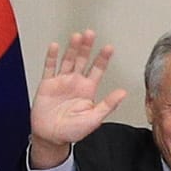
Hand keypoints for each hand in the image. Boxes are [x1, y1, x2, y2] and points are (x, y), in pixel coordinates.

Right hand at [25, 32, 123, 166]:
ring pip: (68, 60)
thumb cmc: (72, 131)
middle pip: (82, 60)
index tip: (108, 47)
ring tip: (76, 36)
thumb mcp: (94, 119)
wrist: (50, 137)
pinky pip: (49, 68)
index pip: (98, 69)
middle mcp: (75, 82)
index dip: (103, 58)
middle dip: (87, 47)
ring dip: (72, 48)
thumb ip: (108, 105)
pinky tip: (54, 46)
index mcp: (88, 89)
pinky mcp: (47, 84)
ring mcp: (61, 82)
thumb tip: (122, 93)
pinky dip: (51, 57)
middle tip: (91, 33)